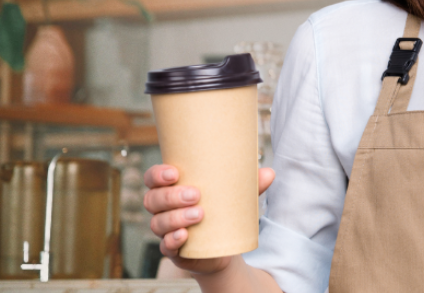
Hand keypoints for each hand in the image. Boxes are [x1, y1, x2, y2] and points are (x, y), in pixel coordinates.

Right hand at [144, 164, 275, 274]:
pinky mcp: (173, 251)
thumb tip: (270, 173)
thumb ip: (251, 185)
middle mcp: (162, 210)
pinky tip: (184, 235)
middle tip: (196, 194)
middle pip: (153, 199)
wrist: (224, 246)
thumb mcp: (236, 196)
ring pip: (158, 223)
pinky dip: (172, 240)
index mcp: (171, 189)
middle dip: (172, 196)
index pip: (152, 178)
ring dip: (175, 217)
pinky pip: (165, 246)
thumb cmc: (224, 211)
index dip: (157, 174)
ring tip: (199, 214)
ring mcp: (165, 231)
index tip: (175, 172)